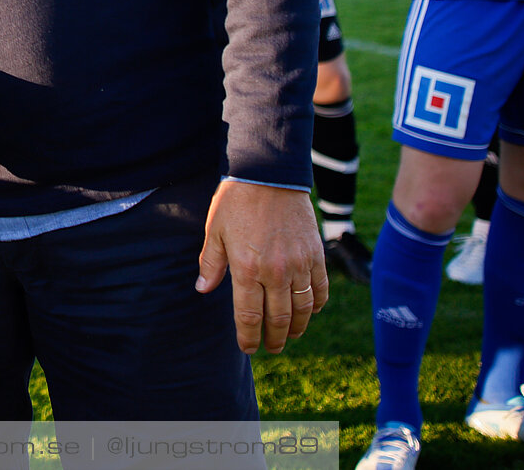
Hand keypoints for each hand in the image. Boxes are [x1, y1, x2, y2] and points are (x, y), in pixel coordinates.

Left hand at [196, 180, 326, 353]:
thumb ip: (211, 264)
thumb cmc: (236, 201)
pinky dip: (316, 305)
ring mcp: (299, 264)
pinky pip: (320, 289)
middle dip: (275, 339)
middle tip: (272, 348)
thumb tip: (203, 290)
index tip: (248, 348)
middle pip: (279, 319)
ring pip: (303, 309)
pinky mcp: (316, 255)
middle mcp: (275, 272)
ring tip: (291, 336)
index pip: (249, 316)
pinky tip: (310, 311)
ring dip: (298, 328)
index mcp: (247, 268)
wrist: (270, 175)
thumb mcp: (215, 231)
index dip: (249, 337)